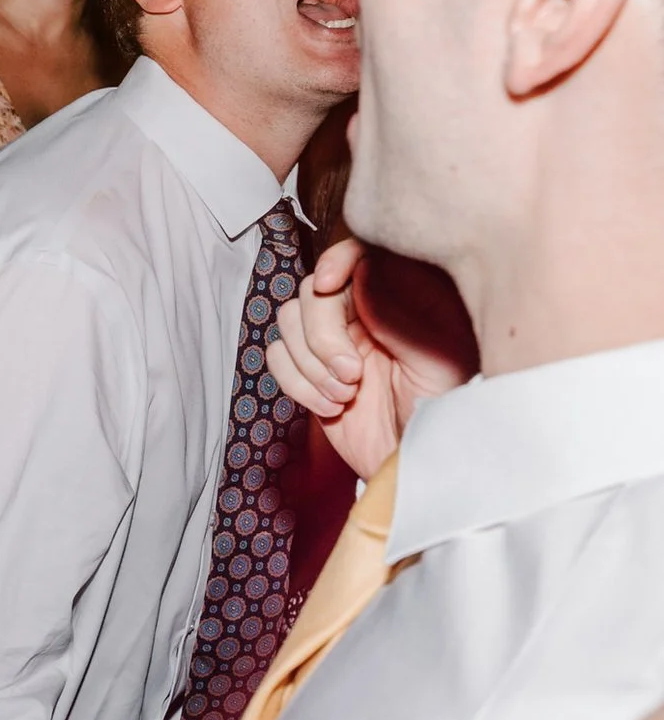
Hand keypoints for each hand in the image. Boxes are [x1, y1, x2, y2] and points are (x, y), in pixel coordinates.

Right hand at [269, 238, 474, 479]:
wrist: (417, 466)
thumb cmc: (443, 417)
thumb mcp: (437, 362)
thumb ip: (400, 315)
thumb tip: (363, 272)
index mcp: (406, 298)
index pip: (361, 253)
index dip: (338, 259)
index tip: (331, 285)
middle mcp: (366, 312)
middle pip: (314, 290)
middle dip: (322, 335)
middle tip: (350, 374)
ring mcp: (335, 340)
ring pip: (289, 321)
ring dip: (309, 363)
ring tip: (345, 395)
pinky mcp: (310, 371)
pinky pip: (277, 358)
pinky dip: (296, 383)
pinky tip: (330, 405)